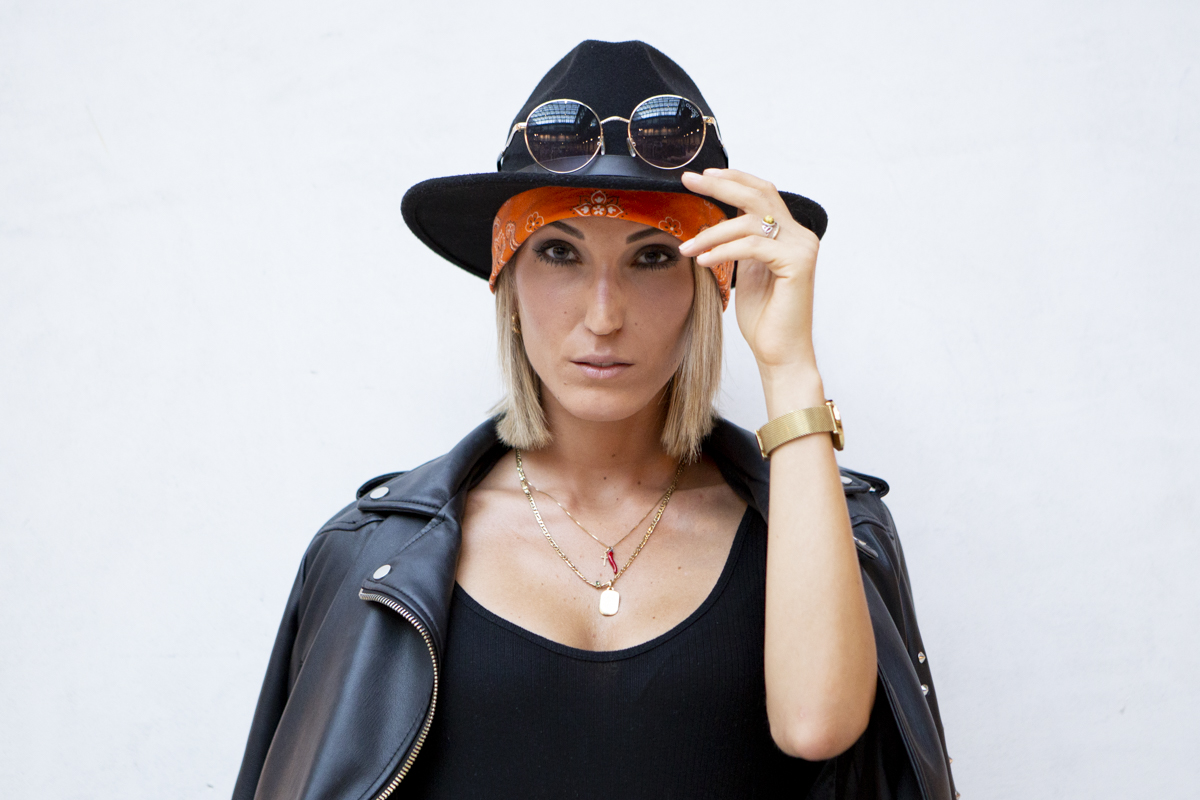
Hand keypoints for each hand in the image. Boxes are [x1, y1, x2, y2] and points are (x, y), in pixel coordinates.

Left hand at [678, 169, 821, 376]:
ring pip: (751, 221)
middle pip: (758, 194)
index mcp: (789, 233)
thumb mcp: (746, 271)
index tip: (700, 175)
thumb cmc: (763, 318)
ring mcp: (802, 248)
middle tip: (688, 181)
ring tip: (687, 246)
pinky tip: (703, 261)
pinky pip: (752, 246)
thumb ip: (739, 243)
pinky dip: (723, 251)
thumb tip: (715, 220)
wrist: (780, 353)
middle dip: (720, 184)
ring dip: (712, 231)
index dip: (732, 178)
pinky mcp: (797, 264)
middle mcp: (800, 235)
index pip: (761, 192)